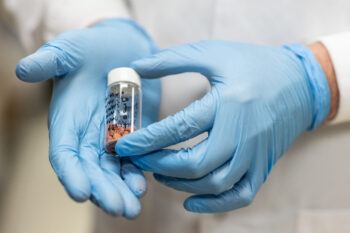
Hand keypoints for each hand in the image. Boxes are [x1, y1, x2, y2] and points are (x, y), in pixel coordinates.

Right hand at [15, 19, 160, 217]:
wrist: (121, 47)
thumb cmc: (91, 48)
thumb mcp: (69, 49)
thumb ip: (49, 60)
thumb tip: (24, 70)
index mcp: (67, 119)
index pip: (64, 152)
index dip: (71, 173)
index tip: (79, 193)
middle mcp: (86, 134)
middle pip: (91, 169)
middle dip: (103, 190)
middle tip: (118, 209)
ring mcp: (110, 136)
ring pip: (112, 170)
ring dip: (121, 190)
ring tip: (132, 209)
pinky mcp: (133, 133)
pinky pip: (133, 159)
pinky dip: (136, 174)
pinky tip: (142, 187)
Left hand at [116, 41, 329, 212]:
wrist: (300, 83)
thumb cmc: (254, 65)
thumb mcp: (214, 53)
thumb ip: (173, 60)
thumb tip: (136, 67)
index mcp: (228, 102)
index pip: (179, 128)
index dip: (147, 140)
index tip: (123, 145)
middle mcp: (243, 133)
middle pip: (196, 163)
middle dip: (159, 165)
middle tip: (138, 159)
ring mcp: (255, 153)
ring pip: (215, 183)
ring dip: (181, 184)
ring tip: (159, 173)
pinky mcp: (263, 165)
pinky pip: (240, 195)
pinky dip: (215, 205)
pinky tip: (191, 200)